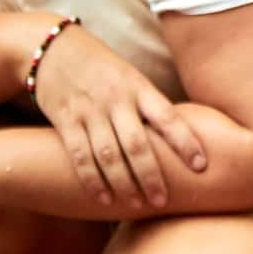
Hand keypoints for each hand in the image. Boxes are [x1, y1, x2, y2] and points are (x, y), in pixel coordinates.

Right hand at [28, 20, 206, 207]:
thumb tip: (181, 137)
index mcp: (139, 87)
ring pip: (109, 154)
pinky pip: (80, 155)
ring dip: (124, 183)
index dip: (185, 142)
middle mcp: (116, 99)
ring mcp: (90, 111)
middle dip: (152, 176)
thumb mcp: (131, 77)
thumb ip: (150, 105)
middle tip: (163, 201)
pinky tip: (104, 198)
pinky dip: (92, 179)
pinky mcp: (65, 120)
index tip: (201, 166)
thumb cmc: (102, 68)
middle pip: (137, 144)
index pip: (168, 117)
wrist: (51, 49)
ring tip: (137, 204)